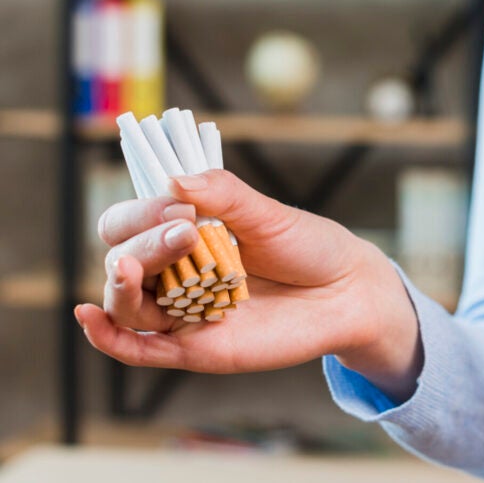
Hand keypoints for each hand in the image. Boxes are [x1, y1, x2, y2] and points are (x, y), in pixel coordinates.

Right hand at [77, 170, 422, 400]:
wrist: (348, 292)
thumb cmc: (309, 247)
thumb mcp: (269, 214)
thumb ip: (224, 195)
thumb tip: (173, 179)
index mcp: (184, 232)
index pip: (129, 222)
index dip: (142, 211)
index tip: (180, 204)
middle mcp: (174, 272)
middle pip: (122, 259)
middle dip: (144, 243)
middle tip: (185, 230)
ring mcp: (182, 311)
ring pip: (125, 303)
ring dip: (122, 284)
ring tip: (135, 268)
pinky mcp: (195, 348)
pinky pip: (139, 348)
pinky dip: (108, 338)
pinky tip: (89, 317)